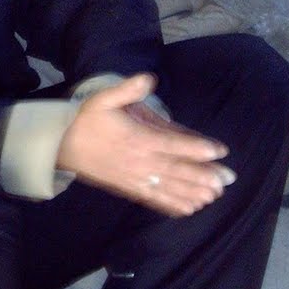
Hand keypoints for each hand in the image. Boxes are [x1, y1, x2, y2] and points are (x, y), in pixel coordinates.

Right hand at [56, 73, 235, 216]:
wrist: (62, 146)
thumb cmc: (87, 120)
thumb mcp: (103, 98)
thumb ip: (126, 89)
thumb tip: (148, 79)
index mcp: (136, 138)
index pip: (172, 144)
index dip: (196, 148)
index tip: (219, 151)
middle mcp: (139, 161)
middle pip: (176, 170)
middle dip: (203, 175)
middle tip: (227, 180)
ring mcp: (134, 177)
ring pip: (168, 187)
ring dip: (192, 192)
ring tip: (214, 197)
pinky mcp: (128, 188)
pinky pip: (153, 198)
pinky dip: (171, 205)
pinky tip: (189, 209)